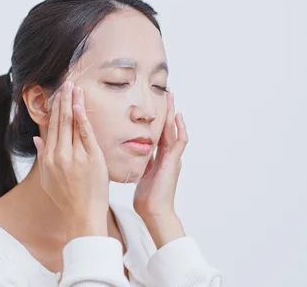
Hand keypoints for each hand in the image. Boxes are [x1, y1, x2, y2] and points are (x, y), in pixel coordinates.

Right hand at [32, 81, 109, 239]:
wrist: (82, 216)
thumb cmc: (67, 199)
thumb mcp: (49, 178)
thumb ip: (43, 157)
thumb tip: (37, 139)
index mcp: (48, 158)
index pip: (51, 127)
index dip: (54, 109)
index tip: (57, 94)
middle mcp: (59, 154)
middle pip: (59, 121)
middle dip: (62, 100)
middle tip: (66, 82)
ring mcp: (74, 156)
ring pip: (71, 123)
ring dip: (72, 102)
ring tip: (74, 86)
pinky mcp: (90, 158)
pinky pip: (85, 133)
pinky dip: (82, 116)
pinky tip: (80, 103)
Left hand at [133, 92, 187, 220]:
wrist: (155, 212)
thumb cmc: (146, 198)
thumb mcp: (140, 175)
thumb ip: (138, 164)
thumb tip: (126, 155)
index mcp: (159, 158)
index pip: (158, 134)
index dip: (156, 120)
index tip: (151, 107)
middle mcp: (168, 155)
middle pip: (168, 128)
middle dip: (166, 111)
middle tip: (164, 94)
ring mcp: (173, 158)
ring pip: (174, 130)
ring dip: (172, 113)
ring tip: (170, 97)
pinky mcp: (174, 161)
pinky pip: (180, 141)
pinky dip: (180, 128)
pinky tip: (177, 116)